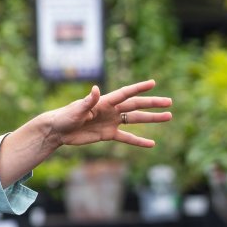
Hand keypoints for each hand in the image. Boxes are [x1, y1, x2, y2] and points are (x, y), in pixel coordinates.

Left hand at [49, 80, 172, 147]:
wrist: (58, 131)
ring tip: (168, 117)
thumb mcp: (76, 109)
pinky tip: (151, 144)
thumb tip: (95, 89)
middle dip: (152, 103)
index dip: (139, 88)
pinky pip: (126, 138)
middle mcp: (110, 110)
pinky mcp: (108, 134)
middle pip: (136, 105)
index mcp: (104, 102)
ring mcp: (111, 122)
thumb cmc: (65, 117)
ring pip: (135, 120)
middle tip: (169, 102)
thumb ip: (88, 101)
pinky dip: (138, 141)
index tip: (153, 83)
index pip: (125, 93)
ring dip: (151, 119)